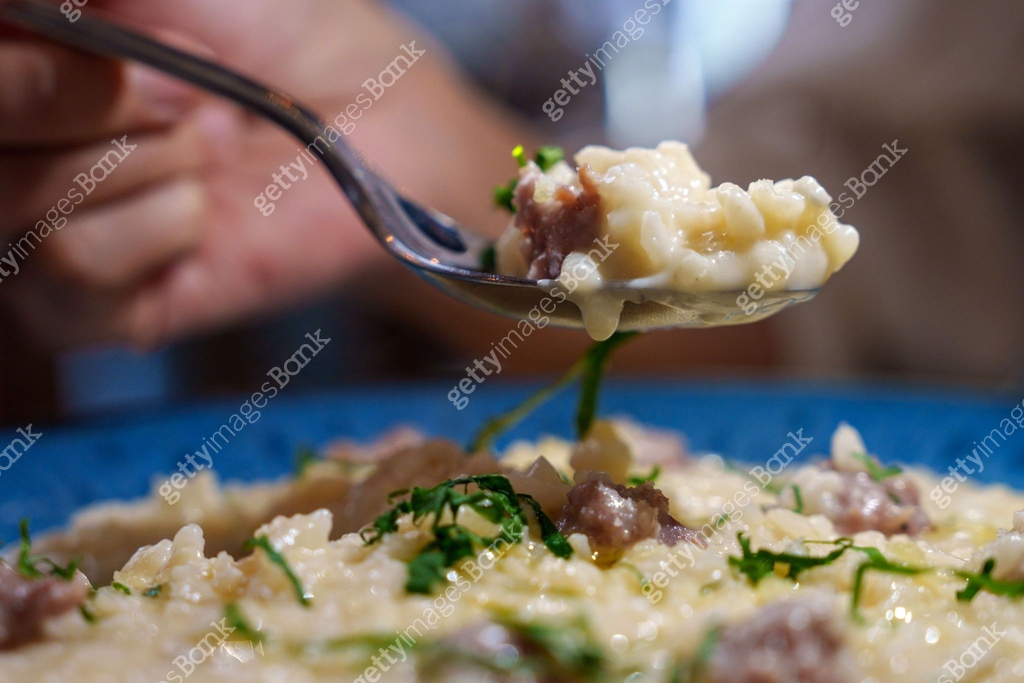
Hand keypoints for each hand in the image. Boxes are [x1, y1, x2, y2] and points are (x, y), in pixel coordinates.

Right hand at [0, 0, 525, 348]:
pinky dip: (162, 227)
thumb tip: (12, 5)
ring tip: (212, 152)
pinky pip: (74, 269)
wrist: (371, 126)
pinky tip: (206, 217)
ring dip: (149, 162)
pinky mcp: (94, 311)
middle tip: (192, 97)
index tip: (113, 24)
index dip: (38, 57)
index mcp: (19, 69)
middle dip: (102, 96)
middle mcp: (14, 152)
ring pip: (23, 204)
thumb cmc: (275, 36)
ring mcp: (41, 236)